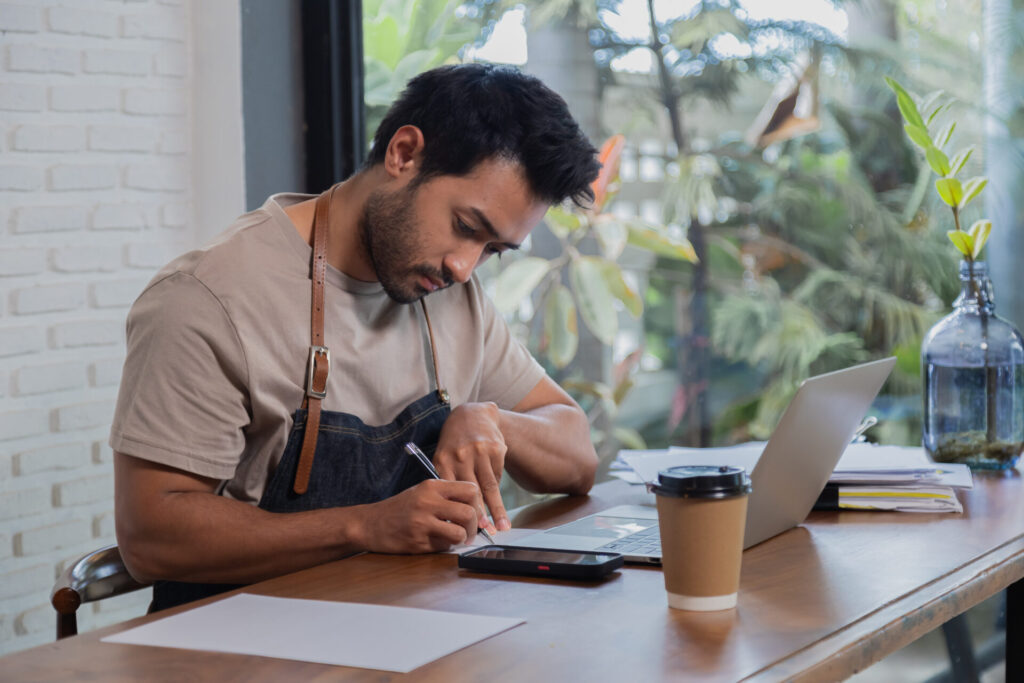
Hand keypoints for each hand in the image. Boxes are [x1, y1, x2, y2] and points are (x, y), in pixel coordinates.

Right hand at [356, 479, 480, 553]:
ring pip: (460, 533)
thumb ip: (446, 496)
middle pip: (469, 512)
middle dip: (474, 526)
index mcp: (432, 486)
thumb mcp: (422, 492)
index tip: (475, 512)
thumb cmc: (400, 508)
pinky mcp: (418, 542)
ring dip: (461, 538)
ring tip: (455, 538)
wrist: (370, 524)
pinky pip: (444, 546)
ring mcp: (422, 523)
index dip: (477, 503)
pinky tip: (435, 541)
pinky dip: (445, 546)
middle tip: (469, 531)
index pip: (470, 490)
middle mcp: (428, 502)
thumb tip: (476, 509)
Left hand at [433, 402, 507, 532]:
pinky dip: (497, 489)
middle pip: (472, 492)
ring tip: (502, 527)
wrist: (472, 415)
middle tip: (487, 534)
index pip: (451, 492)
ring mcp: (479, 451)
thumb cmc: (454, 443)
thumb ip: (447, 481)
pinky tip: (497, 501)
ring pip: (489, 486)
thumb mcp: (443, 457)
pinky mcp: (495, 448)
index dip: (459, 511)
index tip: (463, 529)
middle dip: (480, 516)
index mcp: (443, 460)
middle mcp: (460, 455)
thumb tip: (453, 513)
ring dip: (497, 509)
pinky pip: (497, 475)